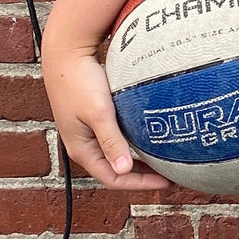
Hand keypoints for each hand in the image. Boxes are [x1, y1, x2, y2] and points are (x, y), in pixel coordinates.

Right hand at [43, 47, 169, 190]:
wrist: (67, 54)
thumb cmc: (81, 83)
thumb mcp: (99, 113)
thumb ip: (111, 140)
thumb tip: (124, 170)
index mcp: (82, 149)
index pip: (113, 178)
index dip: (140, 184)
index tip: (166, 183)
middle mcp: (85, 144)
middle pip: (116, 169)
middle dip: (142, 175)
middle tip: (171, 173)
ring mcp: (89, 131)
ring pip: (118, 153)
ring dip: (139, 159)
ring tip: (164, 159)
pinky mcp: (96, 117)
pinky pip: (117, 137)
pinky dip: (134, 142)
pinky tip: (150, 136)